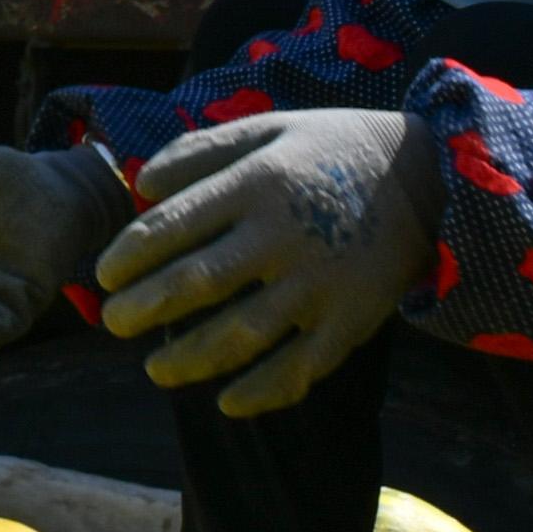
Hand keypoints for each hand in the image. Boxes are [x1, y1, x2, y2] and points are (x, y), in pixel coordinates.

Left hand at [91, 101, 436, 412]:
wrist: (430, 176)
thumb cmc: (330, 149)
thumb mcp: (269, 128)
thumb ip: (201, 152)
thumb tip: (141, 186)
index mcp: (257, 184)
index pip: (172, 226)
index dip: (128, 256)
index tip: (102, 277)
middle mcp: (283, 236)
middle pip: (196, 283)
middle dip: (144, 309)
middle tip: (112, 325)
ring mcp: (319, 283)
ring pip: (241, 334)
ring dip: (190, 358)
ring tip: (154, 371)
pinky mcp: (352, 320)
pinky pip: (301, 367)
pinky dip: (262, 391)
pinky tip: (227, 403)